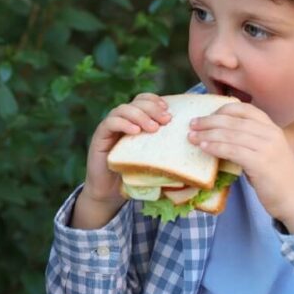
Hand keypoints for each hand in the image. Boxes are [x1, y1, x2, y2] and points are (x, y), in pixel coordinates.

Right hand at [72, 92, 171, 229]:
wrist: (109, 193)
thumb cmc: (134, 177)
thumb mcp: (154, 160)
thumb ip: (166, 152)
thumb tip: (193, 148)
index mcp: (134, 122)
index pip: (143, 100)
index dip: (155, 100)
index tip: (168, 110)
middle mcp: (121, 121)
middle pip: (135, 102)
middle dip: (152, 108)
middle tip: (165, 120)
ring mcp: (109, 128)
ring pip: (123, 109)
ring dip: (140, 115)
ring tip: (153, 128)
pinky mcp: (99, 137)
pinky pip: (110, 123)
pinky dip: (123, 124)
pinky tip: (135, 132)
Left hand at [187, 103, 293, 231]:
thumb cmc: (276, 176)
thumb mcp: (264, 151)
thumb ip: (247, 141)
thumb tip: (218, 135)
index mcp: (271, 127)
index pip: (244, 109)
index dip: (222, 110)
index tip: (206, 115)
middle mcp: (270, 133)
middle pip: (233, 121)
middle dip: (209, 121)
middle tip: (191, 124)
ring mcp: (267, 147)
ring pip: (230, 134)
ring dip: (207, 134)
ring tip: (191, 137)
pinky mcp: (261, 163)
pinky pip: (233, 150)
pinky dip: (215, 147)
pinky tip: (203, 148)